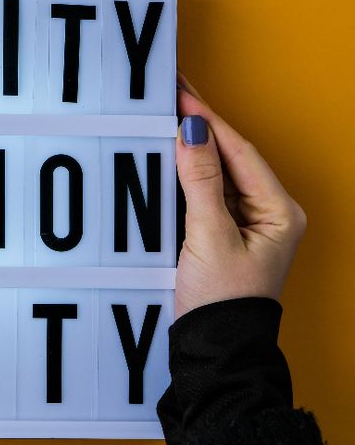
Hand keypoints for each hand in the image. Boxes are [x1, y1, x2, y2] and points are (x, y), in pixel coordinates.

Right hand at [174, 74, 306, 317]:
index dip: (209, 120)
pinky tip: (167, 160)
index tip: (181, 94)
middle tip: (170, 95)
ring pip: (215, 174)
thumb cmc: (221, 303)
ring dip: (191, 149)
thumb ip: (200, 181)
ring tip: (164, 119)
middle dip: (201, 127)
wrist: (213, 350)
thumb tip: (195, 131)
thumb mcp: (209, 236)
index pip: (240, 152)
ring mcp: (245, 225)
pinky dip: (185, 176)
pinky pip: (204, 194)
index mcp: (279, 212)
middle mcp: (268, 214)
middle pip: (230, 158)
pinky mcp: (222, 236)